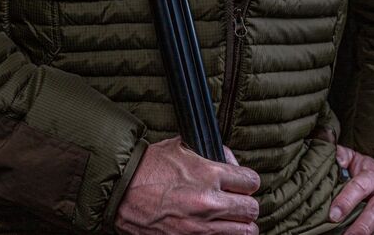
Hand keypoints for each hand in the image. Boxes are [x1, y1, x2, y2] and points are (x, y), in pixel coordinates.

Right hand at [114, 136, 259, 234]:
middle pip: (252, 209)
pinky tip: (217, 228)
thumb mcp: (181, 146)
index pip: (251, 181)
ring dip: (240, 224)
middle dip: (246, 203)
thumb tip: (228, 160)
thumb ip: (209, 152)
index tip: (241, 181)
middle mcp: (210, 202)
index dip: (247, 180)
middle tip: (237, 200)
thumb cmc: (149, 166)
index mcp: (209, 174)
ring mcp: (201, 228)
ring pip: (245, 232)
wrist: (122, 191)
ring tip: (231, 218)